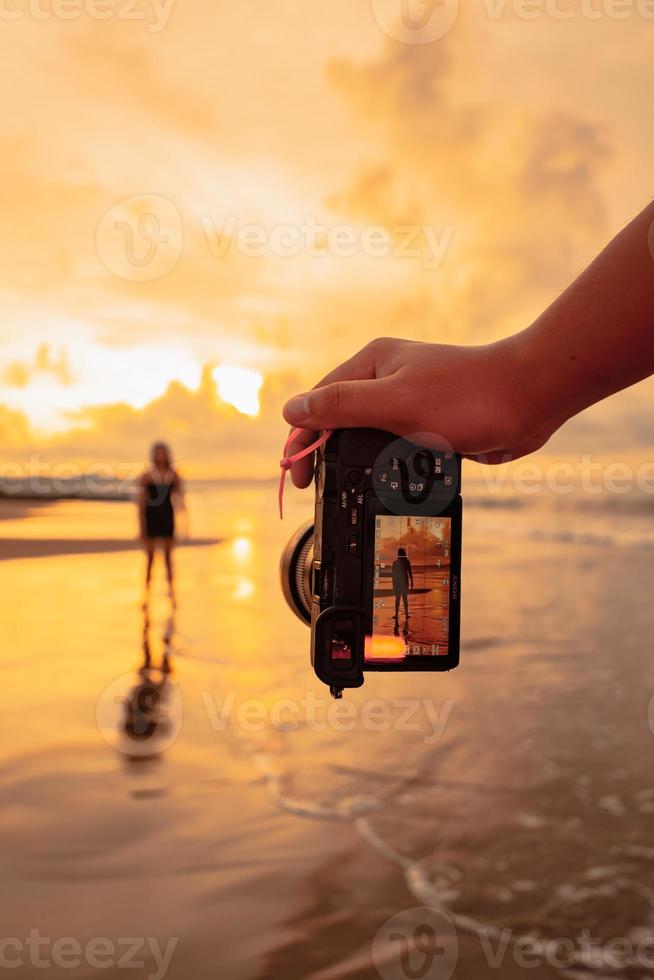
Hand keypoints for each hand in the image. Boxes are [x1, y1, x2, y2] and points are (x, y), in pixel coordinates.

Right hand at [282, 336, 554, 486]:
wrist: (528, 399)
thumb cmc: (466, 395)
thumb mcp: (395, 401)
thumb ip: (342, 406)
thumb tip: (292, 410)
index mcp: (372, 364)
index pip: (320, 400)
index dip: (302, 437)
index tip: (295, 472)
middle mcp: (387, 379)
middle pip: (341, 419)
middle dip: (326, 452)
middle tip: (314, 487)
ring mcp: (409, 400)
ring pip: (369, 436)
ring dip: (356, 460)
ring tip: (345, 489)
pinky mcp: (430, 423)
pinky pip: (397, 447)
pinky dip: (387, 465)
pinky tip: (385, 483)